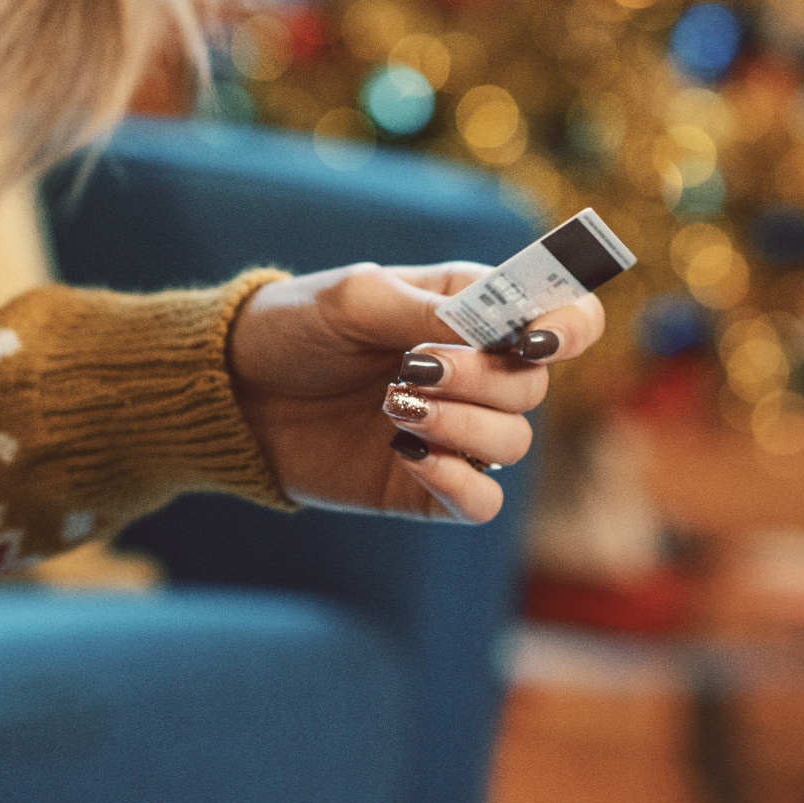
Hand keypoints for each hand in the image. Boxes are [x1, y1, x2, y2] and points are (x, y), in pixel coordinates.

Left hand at [228, 263, 604, 522]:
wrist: (234, 393)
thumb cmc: (295, 329)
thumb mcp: (353, 299)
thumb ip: (425, 309)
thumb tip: (484, 330)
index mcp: (474, 313)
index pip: (563, 320)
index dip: (568, 326)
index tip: (533, 338)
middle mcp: (477, 375)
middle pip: (535, 386)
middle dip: (480, 377)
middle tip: (411, 368)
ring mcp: (456, 433)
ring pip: (514, 442)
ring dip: (461, 424)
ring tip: (392, 406)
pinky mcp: (429, 488)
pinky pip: (483, 503)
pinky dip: (458, 481)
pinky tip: (409, 454)